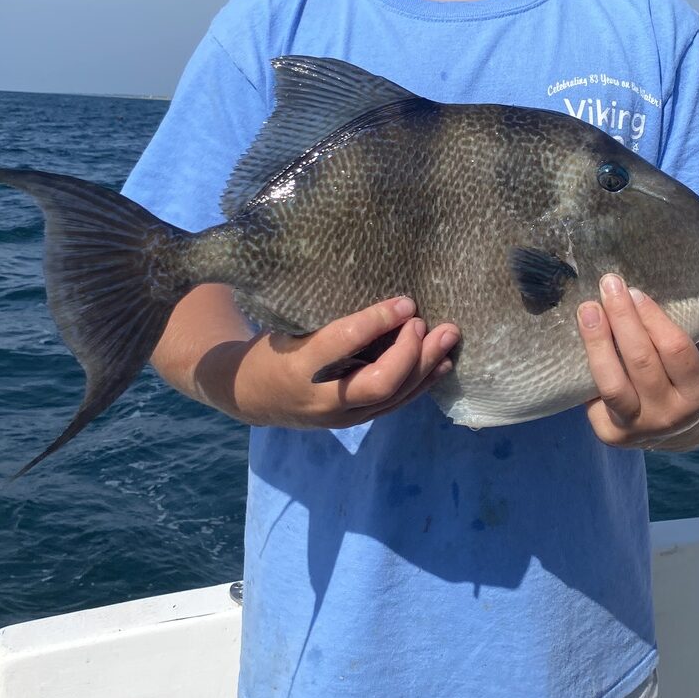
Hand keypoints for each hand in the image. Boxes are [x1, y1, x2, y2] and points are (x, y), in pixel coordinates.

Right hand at [181, 291, 459, 429]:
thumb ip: (321, 314)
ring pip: (393, 397)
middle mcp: (321, 400)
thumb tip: (372, 277)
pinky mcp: (357, 420)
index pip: (342, 344)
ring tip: (448, 336)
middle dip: (410, 353)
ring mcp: (342, 416)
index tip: (404, 301)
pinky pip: (396, 405)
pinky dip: (422, 383)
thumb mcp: (283, 328)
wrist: (250, 397)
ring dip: (425, 366)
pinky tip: (442, 364)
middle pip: (379, 384)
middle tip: (425, 322)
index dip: (377, 321)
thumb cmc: (270, 348)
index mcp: (296, 368)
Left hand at [577, 274, 698, 450]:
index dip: (653, 318)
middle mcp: (669, 416)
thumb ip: (671, 330)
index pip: (675, 351)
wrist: (680, 425)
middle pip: (641, 362)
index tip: (634, 291)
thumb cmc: (682, 374)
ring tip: (587, 309)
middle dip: (623, 319)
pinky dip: (587, 365)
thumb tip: (635, 286)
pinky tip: (579, 339)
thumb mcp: (693, 357)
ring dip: (597, 341)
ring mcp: (638, 429)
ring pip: (612, 383)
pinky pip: (593, 395)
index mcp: (697, 394)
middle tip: (608, 285)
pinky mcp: (610, 434)